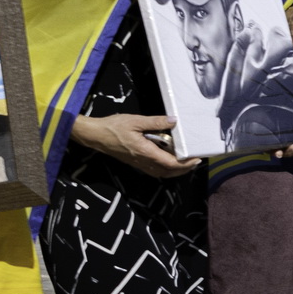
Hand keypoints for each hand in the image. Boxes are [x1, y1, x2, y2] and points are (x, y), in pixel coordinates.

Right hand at [71, 112, 202, 177]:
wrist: (95, 135)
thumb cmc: (114, 127)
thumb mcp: (136, 121)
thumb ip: (155, 122)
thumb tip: (173, 121)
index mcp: (145, 152)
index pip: (170, 163)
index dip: (185, 164)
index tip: (197, 159)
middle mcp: (143, 161)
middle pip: (168, 172)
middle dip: (183, 170)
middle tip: (195, 162)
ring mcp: (138, 164)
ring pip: (161, 173)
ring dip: (175, 171)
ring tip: (186, 162)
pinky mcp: (135, 162)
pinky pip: (153, 170)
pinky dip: (164, 169)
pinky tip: (168, 161)